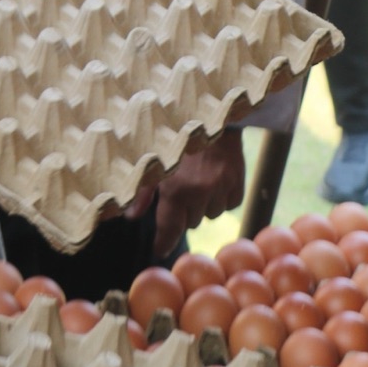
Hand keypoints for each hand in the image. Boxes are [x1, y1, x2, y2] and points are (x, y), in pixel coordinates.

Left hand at [129, 132, 247, 256]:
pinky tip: (215, 178)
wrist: (211, 116)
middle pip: (190, 222)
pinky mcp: (238, 184)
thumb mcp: (153, 162)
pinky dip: (222, 197)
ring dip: (203, 203)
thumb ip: (142, 192)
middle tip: (181, 188)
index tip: (159, 250)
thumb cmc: (176, 139)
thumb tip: (130, 217)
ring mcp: (221, 188)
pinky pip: (230, 205)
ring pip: (210, 215)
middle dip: (184, 210)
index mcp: (176, 189)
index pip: (169, 229)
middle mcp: (200, 192)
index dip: (164, 242)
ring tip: (198, 179)